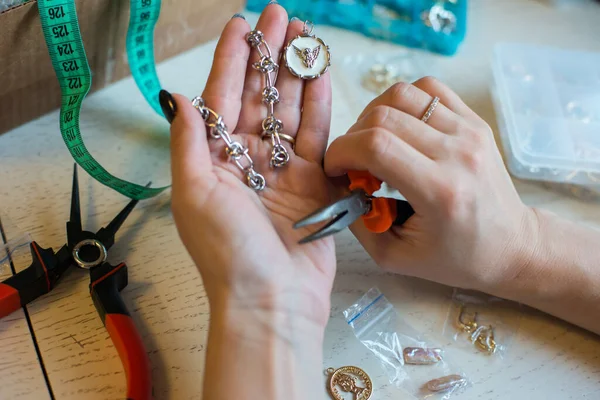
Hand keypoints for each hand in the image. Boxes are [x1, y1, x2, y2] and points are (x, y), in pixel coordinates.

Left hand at [167, 6, 334, 326]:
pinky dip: (321, 105)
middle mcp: (249, 161)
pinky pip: (319, 136)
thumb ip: (190, 143)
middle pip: (260, 97)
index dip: (232, 59)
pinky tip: (322, 75)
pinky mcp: (314, 183)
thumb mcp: (195, 194)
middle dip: (270, 55)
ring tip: (306, 36)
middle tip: (282, 16)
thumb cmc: (227, 255)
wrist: (272, 301)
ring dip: (297, 73)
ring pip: (291, 110)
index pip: (222, 97)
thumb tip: (176, 97)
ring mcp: (284, 170)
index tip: (241, 22)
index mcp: (215, 161)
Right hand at [324, 77, 536, 290]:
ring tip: (373, 142)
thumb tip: (336, 185)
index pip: (376, 146)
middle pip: (383, 116)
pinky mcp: (475, 121)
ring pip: (403, 94)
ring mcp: (470, 131)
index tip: (335, 169)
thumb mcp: (396, 257)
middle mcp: (457, 153)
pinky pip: (428, 90)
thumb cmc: (457, 258)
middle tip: (352, 162)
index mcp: (440, 191)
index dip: (342, 151)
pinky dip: (403, 102)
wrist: (511, 245)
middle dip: (352, 137)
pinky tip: (400, 128)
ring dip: (374, 115)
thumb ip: (358, 222)